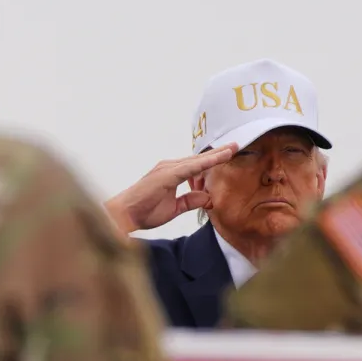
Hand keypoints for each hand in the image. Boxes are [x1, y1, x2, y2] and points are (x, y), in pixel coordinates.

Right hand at [105, 143, 237, 233]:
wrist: (124, 215)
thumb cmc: (144, 211)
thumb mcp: (174, 208)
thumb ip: (190, 201)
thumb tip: (207, 197)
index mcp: (172, 174)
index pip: (197, 165)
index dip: (214, 160)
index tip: (230, 153)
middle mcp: (170, 167)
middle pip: (199, 158)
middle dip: (219, 152)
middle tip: (237, 145)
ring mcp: (167, 169)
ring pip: (197, 160)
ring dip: (216, 154)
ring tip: (233, 148)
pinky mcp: (166, 175)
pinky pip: (191, 167)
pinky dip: (206, 162)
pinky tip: (219, 158)